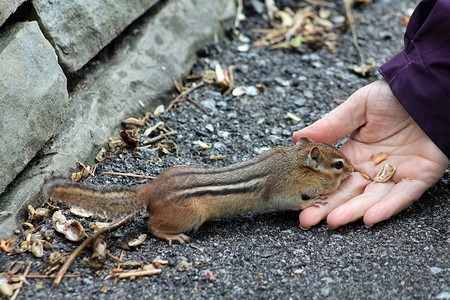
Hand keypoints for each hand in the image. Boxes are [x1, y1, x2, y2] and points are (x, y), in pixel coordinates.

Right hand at [293, 79, 448, 228]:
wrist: (428, 91)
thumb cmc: (392, 96)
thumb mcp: (358, 106)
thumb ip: (331, 124)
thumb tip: (297, 136)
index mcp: (355, 154)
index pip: (333, 177)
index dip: (318, 189)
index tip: (300, 201)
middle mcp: (372, 169)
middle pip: (348, 193)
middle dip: (328, 207)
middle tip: (307, 220)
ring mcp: (395, 175)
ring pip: (372, 199)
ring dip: (353, 211)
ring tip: (334, 221)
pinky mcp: (419, 178)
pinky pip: (402, 196)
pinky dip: (387, 207)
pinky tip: (369, 217)